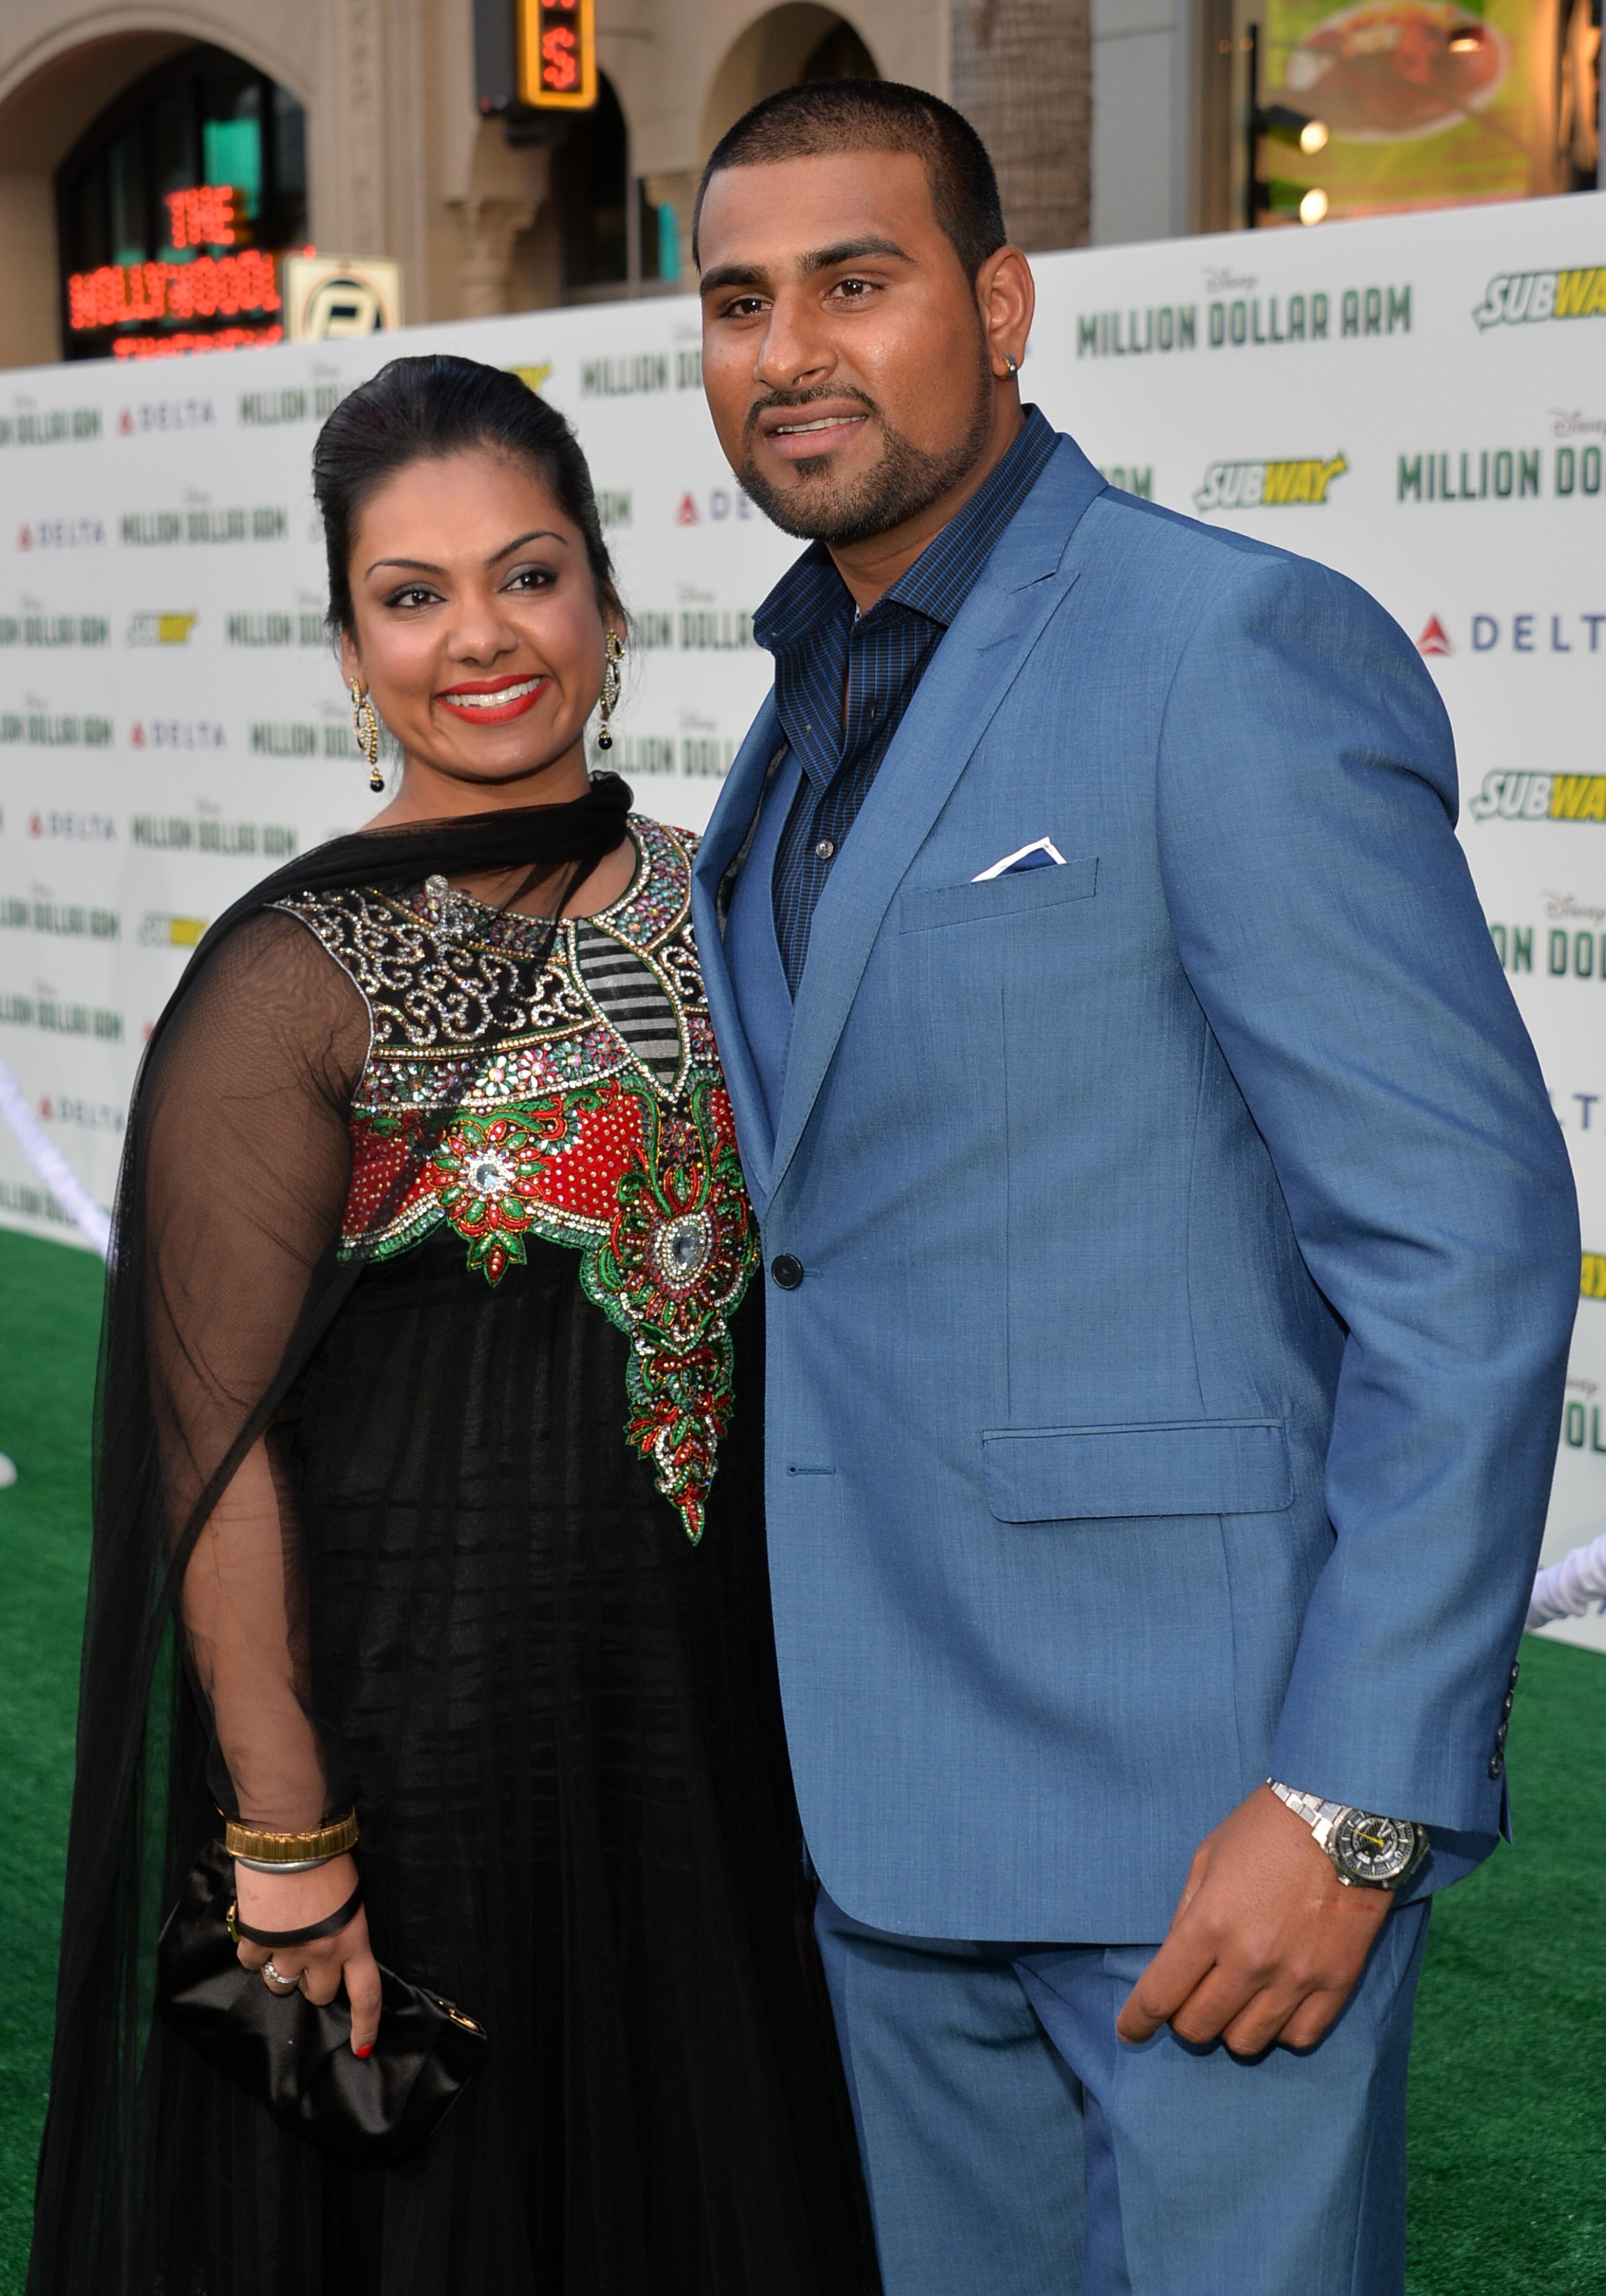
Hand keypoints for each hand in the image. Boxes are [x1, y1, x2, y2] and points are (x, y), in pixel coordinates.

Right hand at [233, 1851, 381, 2055]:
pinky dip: (253, 1950)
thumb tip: (334, 1945)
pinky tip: (259, 1926)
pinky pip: (251, 1963)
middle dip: (314, 1982)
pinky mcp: (257, 1941)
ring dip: (282, 1968)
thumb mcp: (349, 1894)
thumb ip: (343, 1926)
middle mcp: (323, 1953)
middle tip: (309, 1955)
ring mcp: (287, 1950)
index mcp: (353, 1939)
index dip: (365, 2025)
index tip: (362, 2047)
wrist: (290, 1836)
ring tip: (282, 1937)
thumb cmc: (327, 1857)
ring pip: (282, 1984)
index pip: (366, 1995)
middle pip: (319, 1995)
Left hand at [1116, 1785, 1392, 2055]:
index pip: (1160, 1995)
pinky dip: (1279, 2030)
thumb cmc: (1265, 1831)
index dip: (1136, 2022)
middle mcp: (1250, 1959)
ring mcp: (1296, 1976)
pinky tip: (1275, 2005)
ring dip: (1229, 2028)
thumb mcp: (1206, 1860)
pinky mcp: (1338, 1983)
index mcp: (1209, 1923)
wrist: (1342, 1820)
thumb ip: (1186, 1916)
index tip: (1130, 2032)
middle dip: (1182, 2020)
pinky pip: (1298, 2037)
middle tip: (1189, 2001)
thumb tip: (1175, 1966)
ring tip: (1234, 2001)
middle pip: (1198, 2027)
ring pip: (1246, 2042)